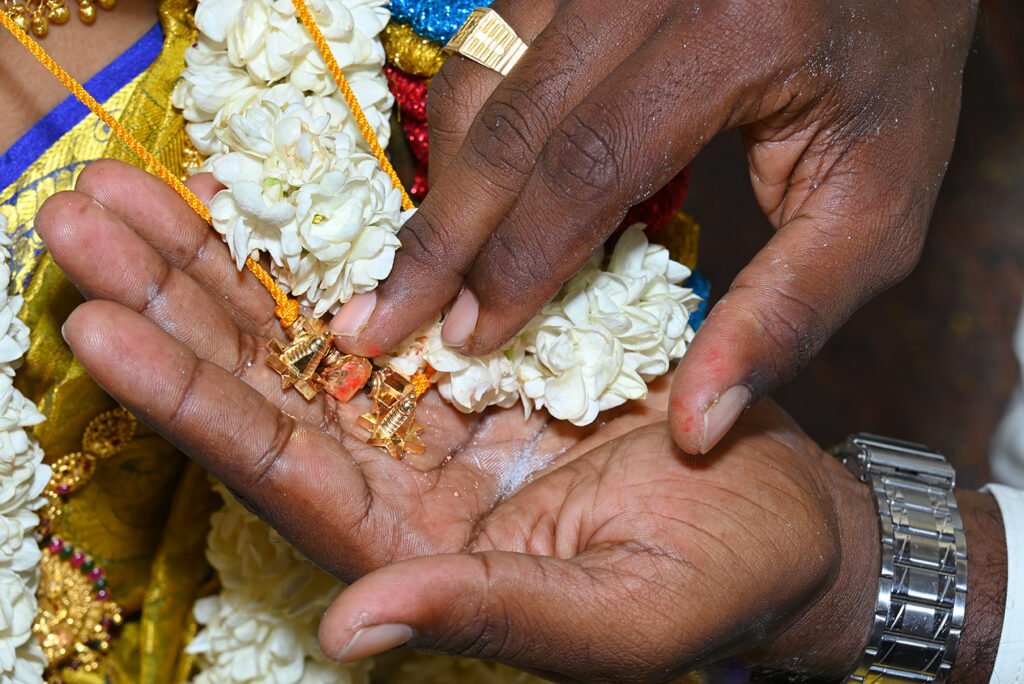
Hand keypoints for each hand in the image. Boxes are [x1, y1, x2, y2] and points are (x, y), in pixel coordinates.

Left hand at [40, 161, 876, 679]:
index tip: (105, 328)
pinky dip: (302, 260)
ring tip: (124, 201)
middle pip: (262, 397)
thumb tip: (354, 627)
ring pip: (298, 342)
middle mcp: (400, 489)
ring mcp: (427, 423)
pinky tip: (241, 212)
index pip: (281, 478)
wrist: (776, 521)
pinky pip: (366, 307)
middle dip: (169, 311)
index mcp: (422, 556)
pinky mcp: (465, 369)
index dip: (191, 405)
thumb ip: (490, 616)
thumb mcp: (616, 618)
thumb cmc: (722, 580)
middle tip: (80, 228)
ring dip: (210, 271)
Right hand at [329, 0, 977, 454]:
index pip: (587, 162)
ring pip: (483, 66)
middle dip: (441, 231)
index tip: (467, 337)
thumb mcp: (875, 212)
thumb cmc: (888, 85)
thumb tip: (696, 426)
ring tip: (414, 264)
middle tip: (382, 316)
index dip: (515, 261)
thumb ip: (789, 315)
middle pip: (509, 116)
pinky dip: (467, 119)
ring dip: (442, 175)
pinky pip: (495, 33)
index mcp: (739, 33)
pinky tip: (460, 185)